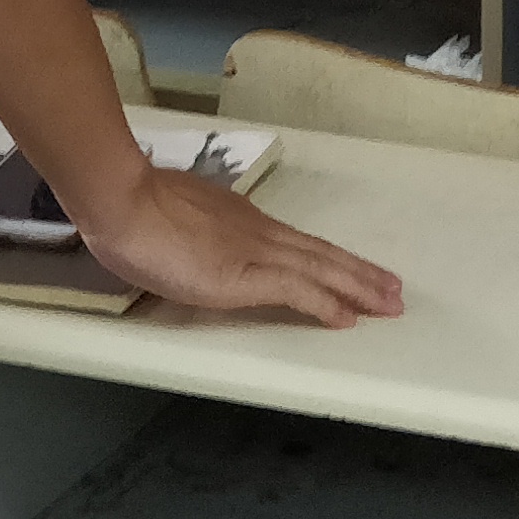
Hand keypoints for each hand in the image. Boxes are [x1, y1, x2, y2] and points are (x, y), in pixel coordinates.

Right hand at [67, 161, 401, 327]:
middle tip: (394, 290)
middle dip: (360, 273)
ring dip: (358, 287)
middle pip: (321, 253)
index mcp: (243, 222)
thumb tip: (202, 248)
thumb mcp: (178, 222)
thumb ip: (200, 237)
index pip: (300, 243)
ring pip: (320, 269)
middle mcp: (259, 233)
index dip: (332, 259)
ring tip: (389, 303)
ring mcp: (255, 252)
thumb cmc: (136, 210)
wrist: (123, 200)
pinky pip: (297, 290)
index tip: (359, 270)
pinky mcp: (244, 275)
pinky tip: (347, 317)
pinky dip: (325, 303)